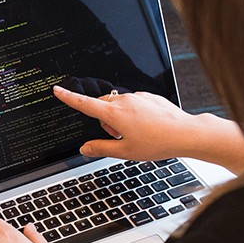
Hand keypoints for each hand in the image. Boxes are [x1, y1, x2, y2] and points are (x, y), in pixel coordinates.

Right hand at [52, 85, 243, 174]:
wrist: (185, 133)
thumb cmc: (157, 143)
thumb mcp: (125, 152)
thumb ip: (101, 148)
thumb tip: (85, 148)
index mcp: (114, 114)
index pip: (84, 104)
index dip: (68, 98)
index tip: (58, 90)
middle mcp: (124, 101)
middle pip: (102, 106)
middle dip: (104, 120)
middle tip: (119, 137)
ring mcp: (138, 97)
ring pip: (118, 105)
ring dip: (119, 118)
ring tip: (137, 134)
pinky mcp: (149, 97)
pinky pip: (133, 103)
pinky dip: (133, 114)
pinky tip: (147, 127)